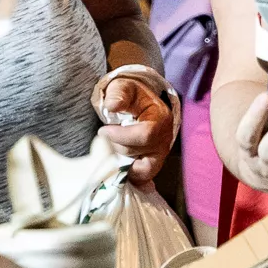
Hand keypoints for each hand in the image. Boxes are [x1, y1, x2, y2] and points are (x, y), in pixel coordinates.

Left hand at [94, 69, 177, 183]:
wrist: (138, 104)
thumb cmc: (130, 95)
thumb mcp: (123, 87)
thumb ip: (118, 94)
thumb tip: (112, 105)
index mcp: (161, 118)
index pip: (144, 136)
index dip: (120, 136)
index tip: (102, 130)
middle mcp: (164, 139)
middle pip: (140, 154)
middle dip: (117, 148)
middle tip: (103, 141)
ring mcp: (160, 154)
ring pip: (142, 172)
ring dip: (122, 166)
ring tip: (109, 154)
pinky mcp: (152, 164)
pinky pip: (143, 179)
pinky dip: (129, 177)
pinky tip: (117, 173)